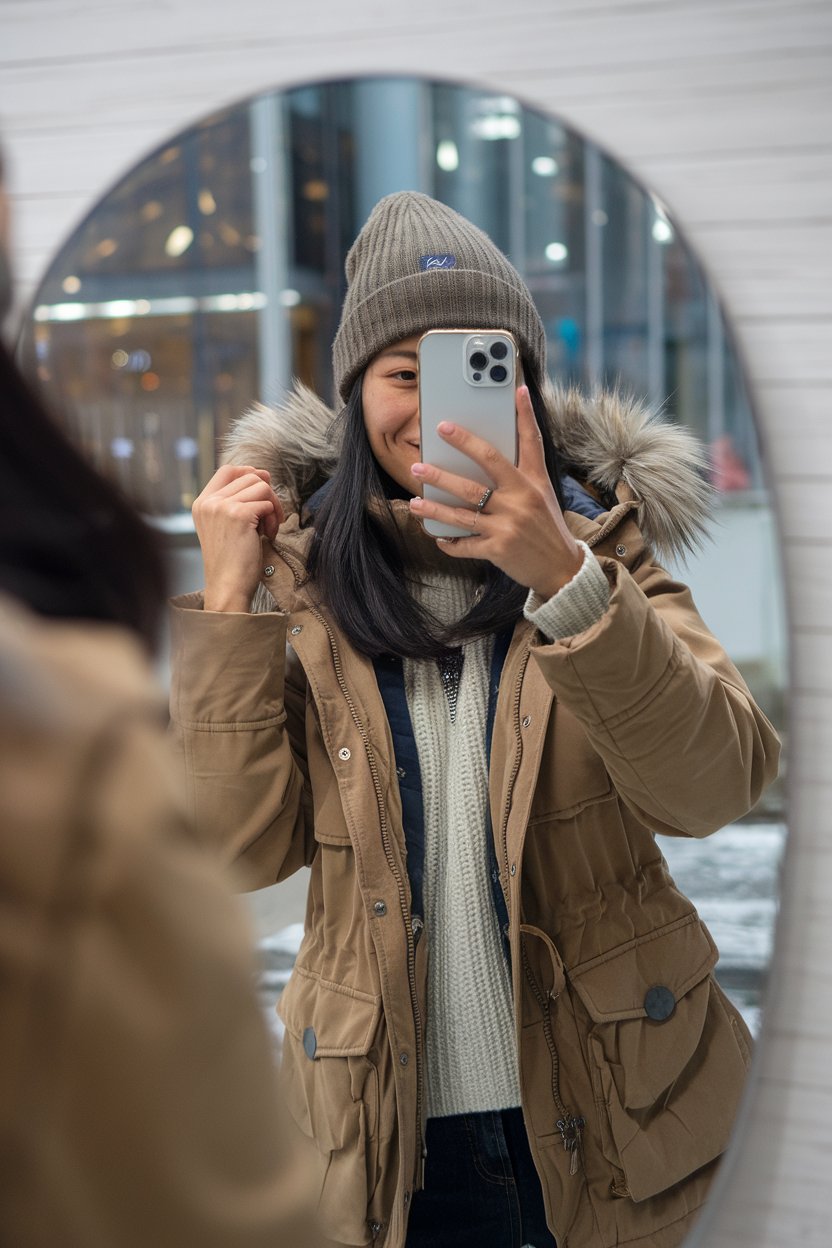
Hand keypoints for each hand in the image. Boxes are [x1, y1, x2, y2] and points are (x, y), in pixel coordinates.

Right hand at [191, 465, 284, 611]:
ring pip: (261, 486)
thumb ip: (236, 502)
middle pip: (249, 476)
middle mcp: (209, 502)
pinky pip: (267, 503)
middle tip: (269, 519)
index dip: (250, 473)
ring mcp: (222, 507)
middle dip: (267, 495)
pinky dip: (274, 519)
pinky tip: (268, 536)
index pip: (227, 470)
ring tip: (268, 529)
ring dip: (272, 506)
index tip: (264, 490)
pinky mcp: (239, 515)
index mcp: (202, 504)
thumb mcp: (226, 527)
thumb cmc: (231, 563)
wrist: (227, 588)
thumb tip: (262, 474)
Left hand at [408, 385, 582, 599]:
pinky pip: (466, 544)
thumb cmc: (546, 527)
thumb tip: (498, 452)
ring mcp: (509, 524)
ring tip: (415, 500)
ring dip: (435, 506)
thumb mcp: (542, 494)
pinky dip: (450, 542)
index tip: (516, 389)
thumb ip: (522, 472)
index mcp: (533, 481)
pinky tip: (437, 536)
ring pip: (463, 512)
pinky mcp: (500, 548)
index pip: (531, 440)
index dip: (524, 414)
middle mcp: (522, 498)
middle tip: (420, 458)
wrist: (561, 567)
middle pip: (478, 475)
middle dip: (446, 467)